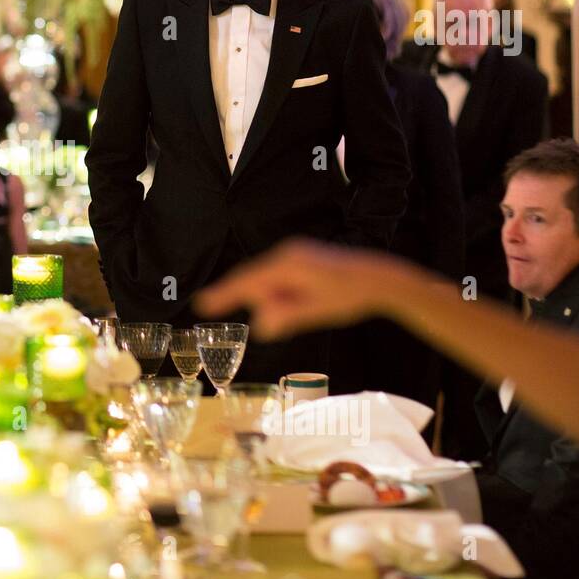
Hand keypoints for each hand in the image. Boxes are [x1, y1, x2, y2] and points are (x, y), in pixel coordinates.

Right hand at [193, 239, 413, 340]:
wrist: (377, 277)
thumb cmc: (348, 296)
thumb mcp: (316, 311)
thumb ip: (286, 316)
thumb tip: (259, 325)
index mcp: (286, 265)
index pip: (246, 282)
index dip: (223, 294)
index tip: (201, 305)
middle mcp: (286, 253)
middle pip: (253, 278)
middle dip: (248, 297)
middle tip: (244, 309)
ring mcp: (294, 252)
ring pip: (265, 278)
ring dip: (269, 297)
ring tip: (302, 309)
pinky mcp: (301, 257)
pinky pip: (277, 275)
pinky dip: (277, 290)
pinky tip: (294, 302)